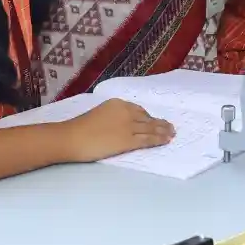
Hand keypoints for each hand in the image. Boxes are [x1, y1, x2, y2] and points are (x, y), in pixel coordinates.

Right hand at [60, 98, 174, 161]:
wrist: (72, 137)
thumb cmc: (79, 128)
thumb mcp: (98, 114)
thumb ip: (112, 116)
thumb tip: (118, 124)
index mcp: (117, 103)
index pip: (137, 110)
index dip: (147, 116)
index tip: (153, 120)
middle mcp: (125, 112)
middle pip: (146, 118)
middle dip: (159, 123)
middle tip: (169, 126)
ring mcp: (128, 126)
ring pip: (150, 128)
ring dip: (163, 131)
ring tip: (171, 134)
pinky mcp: (128, 140)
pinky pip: (148, 139)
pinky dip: (159, 139)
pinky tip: (166, 141)